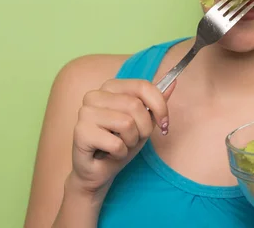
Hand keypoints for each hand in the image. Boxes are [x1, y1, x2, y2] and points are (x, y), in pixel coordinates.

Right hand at [68, 78, 174, 195]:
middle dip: (144, 129)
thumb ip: (156, 102)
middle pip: (135, 106)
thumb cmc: (120, 144)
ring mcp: (85, 112)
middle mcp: (95, 95)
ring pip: (127, 123)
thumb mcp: (144, 122)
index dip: (160, 106)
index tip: (164, 123)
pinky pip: (116, 143)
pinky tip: (110, 154)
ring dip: (131, 141)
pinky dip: (120, 153)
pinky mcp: (81, 132)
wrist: (98, 172)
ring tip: (121, 145)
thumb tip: (173, 82)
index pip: (142, 86)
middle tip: (134, 139)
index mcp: (110, 87)